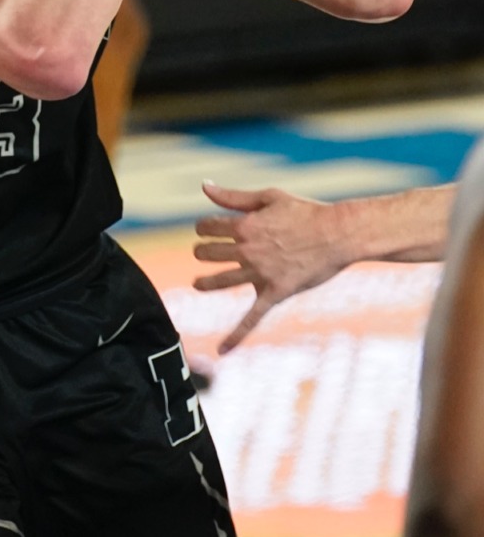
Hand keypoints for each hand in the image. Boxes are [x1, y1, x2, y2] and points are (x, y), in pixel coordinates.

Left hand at [192, 181, 345, 352]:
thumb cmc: (305, 212)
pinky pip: (251, 318)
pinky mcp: (275, 293)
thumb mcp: (268, 197)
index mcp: (244, 225)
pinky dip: (235, 336)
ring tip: (197, 284)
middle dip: (202, 251)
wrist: (338, 234)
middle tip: (203, 252)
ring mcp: (260, 274)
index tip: (206, 228)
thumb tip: (205, 186)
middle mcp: (248, 251)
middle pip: (209, 253)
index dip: (203, 227)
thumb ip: (233, 196)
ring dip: (205, 283)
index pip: (208, 227)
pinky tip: (221, 351)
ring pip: (221, 281)